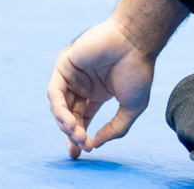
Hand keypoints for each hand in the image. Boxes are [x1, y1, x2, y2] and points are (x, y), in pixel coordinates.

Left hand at [47, 18, 154, 158]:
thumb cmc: (138, 69)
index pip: (83, 118)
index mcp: (98, 92)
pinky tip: (70, 121)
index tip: (83, 152)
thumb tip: (96, 143)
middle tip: (82, 146)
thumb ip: (117, 128)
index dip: (80, 136)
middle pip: (69, 115)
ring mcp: (73, 75)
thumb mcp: (133, 106)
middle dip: (73, 133)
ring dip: (66, 123)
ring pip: (60, 106)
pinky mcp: (64, 65)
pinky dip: (59, 109)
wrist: (136, 42)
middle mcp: (83, 84)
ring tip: (78, 134)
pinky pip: (54, 92)